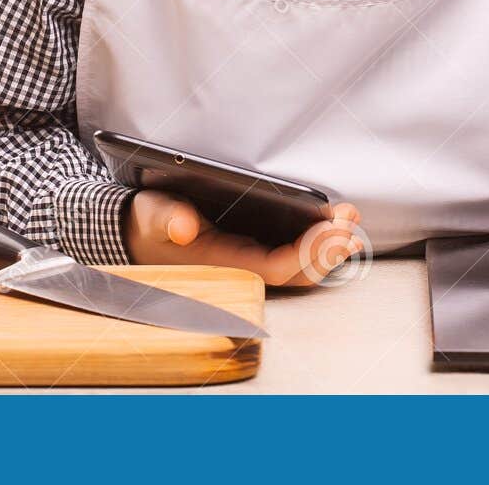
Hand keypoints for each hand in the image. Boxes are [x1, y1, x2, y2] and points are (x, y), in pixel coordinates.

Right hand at [123, 190, 362, 286]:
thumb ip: (167, 220)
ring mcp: (252, 262)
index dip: (308, 254)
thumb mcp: (153, 215)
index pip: (276, 267)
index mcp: (223, 263)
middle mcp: (244, 269)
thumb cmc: (149, 223)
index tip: (333, 230)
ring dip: (330, 247)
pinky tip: (337, 226)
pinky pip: (296, 256)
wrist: (137, 234)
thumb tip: (183, 227)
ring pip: (302, 268)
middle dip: (329, 250)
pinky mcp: (257, 250)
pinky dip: (321, 243)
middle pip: (298, 273)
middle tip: (350, 221)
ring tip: (351, 220)